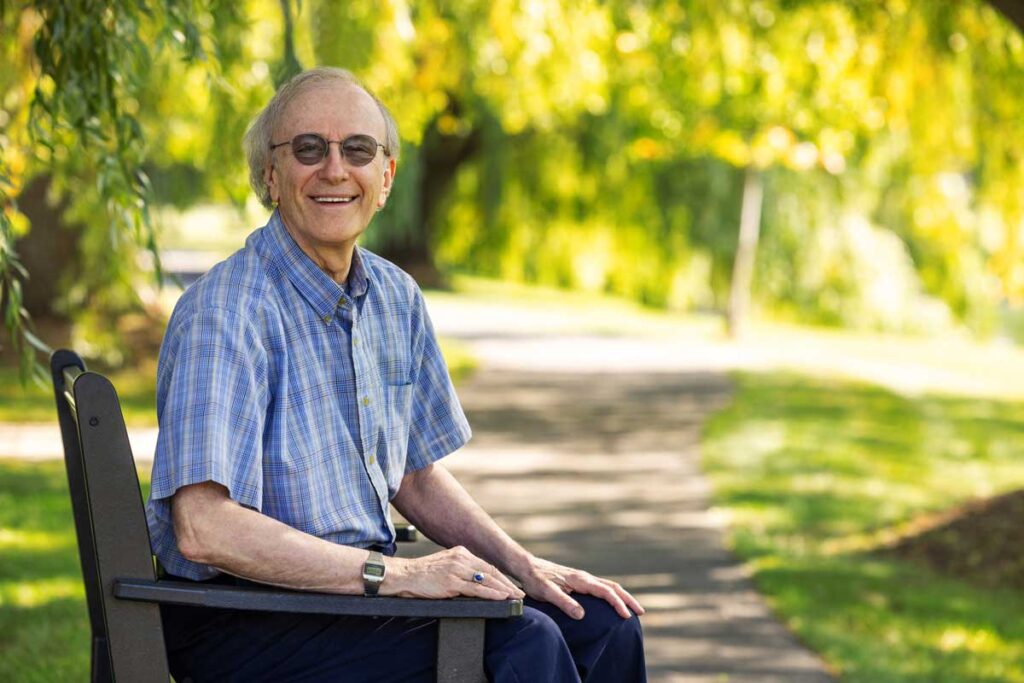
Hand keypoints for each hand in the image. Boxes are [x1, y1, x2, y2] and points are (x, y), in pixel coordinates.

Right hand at [381, 546, 525, 600]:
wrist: (403, 576)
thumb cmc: (422, 574)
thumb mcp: (445, 566)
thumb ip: (460, 569)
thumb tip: (477, 582)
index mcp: (460, 552)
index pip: (486, 565)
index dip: (501, 576)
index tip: (512, 585)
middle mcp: (460, 558)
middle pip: (490, 571)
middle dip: (507, 583)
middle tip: (520, 592)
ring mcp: (456, 569)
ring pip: (486, 579)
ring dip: (503, 589)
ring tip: (515, 596)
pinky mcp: (451, 581)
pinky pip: (476, 589)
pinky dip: (491, 593)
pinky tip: (501, 597)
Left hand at [517, 557, 643, 620]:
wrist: (527, 566)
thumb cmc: (535, 579)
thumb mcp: (546, 592)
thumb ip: (563, 602)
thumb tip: (582, 615)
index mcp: (580, 580)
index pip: (605, 592)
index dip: (617, 604)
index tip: (626, 616)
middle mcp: (584, 577)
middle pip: (612, 587)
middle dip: (628, 599)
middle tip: (640, 612)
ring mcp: (582, 578)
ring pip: (608, 586)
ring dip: (622, 596)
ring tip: (632, 609)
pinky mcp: (578, 581)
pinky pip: (600, 587)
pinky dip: (612, 594)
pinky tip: (611, 603)